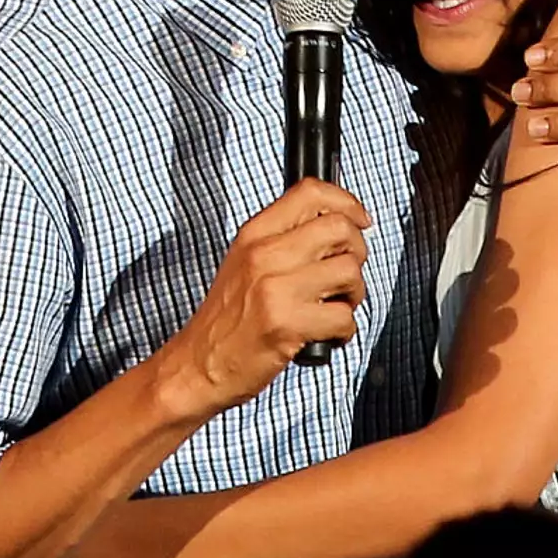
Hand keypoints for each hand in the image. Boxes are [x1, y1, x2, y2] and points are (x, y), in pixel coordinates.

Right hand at [165, 180, 369, 418]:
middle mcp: (264, 255)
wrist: (197, 365)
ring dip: (354, 294)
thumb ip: (283, 238)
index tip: (360, 220)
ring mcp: (275, 289)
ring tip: (334, 306)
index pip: (311, 193)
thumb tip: (337, 224)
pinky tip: (327, 334)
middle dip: (357, 252)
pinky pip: (344, 317)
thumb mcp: (244, 262)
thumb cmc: (227, 318)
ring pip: (349, 271)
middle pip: (340, 228)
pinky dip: (344, 331)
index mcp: (254, 234)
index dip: (347, 203)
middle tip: (346, 274)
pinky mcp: (287, 325)